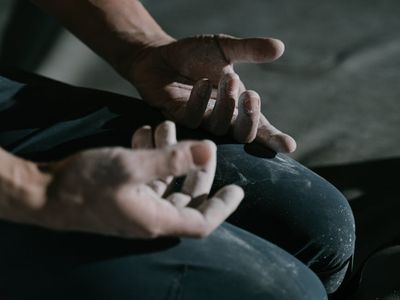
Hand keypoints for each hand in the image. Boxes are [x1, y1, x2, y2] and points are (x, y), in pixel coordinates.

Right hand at [31, 121, 242, 238]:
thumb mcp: (132, 167)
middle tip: (199, 141)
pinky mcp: (125, 194)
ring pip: (165, 181)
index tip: (237, 189)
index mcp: (158, 218)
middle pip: (187, 196)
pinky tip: (143, 133)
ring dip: (169, 154)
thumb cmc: (86, 184)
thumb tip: (210, 149)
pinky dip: (150, 156)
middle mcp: (151, 216)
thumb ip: (173, 160)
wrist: (43, 194)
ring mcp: (137, 206)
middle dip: (195, 167)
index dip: (223, 207)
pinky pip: (147, 177)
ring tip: (163, 125)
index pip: (203, 221)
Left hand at [128, 34, 295, 152]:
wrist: (159, 55)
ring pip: (219, 127)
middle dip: (249, 117)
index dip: (274, 138)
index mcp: (237, 106)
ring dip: (226, 104)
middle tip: (250, 95)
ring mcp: (200, 120)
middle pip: (242, 134)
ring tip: (226, 77)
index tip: (289, 146)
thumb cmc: (194, 55)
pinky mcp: (178, 118)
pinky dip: (200, 101)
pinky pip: (193, 119)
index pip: (260, 127)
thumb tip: (279, 47)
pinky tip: (201, 83)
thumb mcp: (224, 48)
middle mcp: (221, 117)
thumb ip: (249, 50)